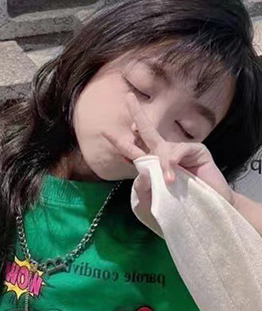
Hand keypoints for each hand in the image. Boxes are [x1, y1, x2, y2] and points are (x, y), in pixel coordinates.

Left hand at [105, 92, 233, 204]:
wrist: (205, 213)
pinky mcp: (196, 152)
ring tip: (168, 182)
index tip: (104, 131)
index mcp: (150, 166)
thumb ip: (142, 189)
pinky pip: (177, 153)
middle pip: (147, 131)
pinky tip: (172, 179)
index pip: (132, 151)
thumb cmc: (177, 210)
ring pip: (162, 149)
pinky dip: (172, 165)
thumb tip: (141, 170)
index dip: (120, 142)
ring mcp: (180, 152)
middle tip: (128, 97)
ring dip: (162, 164)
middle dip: (137, 114)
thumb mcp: (152, 203)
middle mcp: (163, 154)